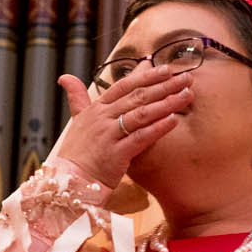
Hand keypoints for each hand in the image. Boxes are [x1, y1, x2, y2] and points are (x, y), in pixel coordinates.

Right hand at [52, 65, 192, 189]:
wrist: (70, 182)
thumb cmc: (77, 153)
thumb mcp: (76, 121)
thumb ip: (77, 98)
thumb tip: (65, 78)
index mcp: (95, 109)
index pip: (123, 86)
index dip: (146, 76)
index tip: (166, 69)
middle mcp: (102, 118)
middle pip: (137, 96)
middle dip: (164, 86)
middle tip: (186, 78)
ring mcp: (108, 135)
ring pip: (142, 114)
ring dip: (166, 103)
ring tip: (187, 95)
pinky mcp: (116, 154)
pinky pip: (141, 137)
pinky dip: (158, 128)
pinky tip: (174, 120)